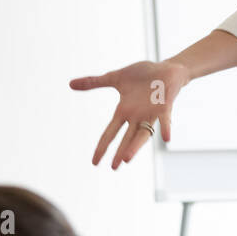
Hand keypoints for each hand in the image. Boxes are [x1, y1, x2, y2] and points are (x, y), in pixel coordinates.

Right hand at [69, 60, 189, 168]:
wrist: (166, 67)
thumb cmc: (143, 75)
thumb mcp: (115, 78)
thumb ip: (94, 82)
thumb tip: (70, 84)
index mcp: (124, 111)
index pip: (110, 132)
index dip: (102, 147)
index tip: (94, 162)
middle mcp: (137, 116)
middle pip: (127, 138)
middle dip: (120, 152)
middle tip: (114, 167)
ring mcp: (151, 112)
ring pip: (143, 133)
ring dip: (136, 146)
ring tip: (126, 159)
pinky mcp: (165, 105)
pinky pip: (165, 119)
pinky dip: (166, 127)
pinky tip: (166, 138)